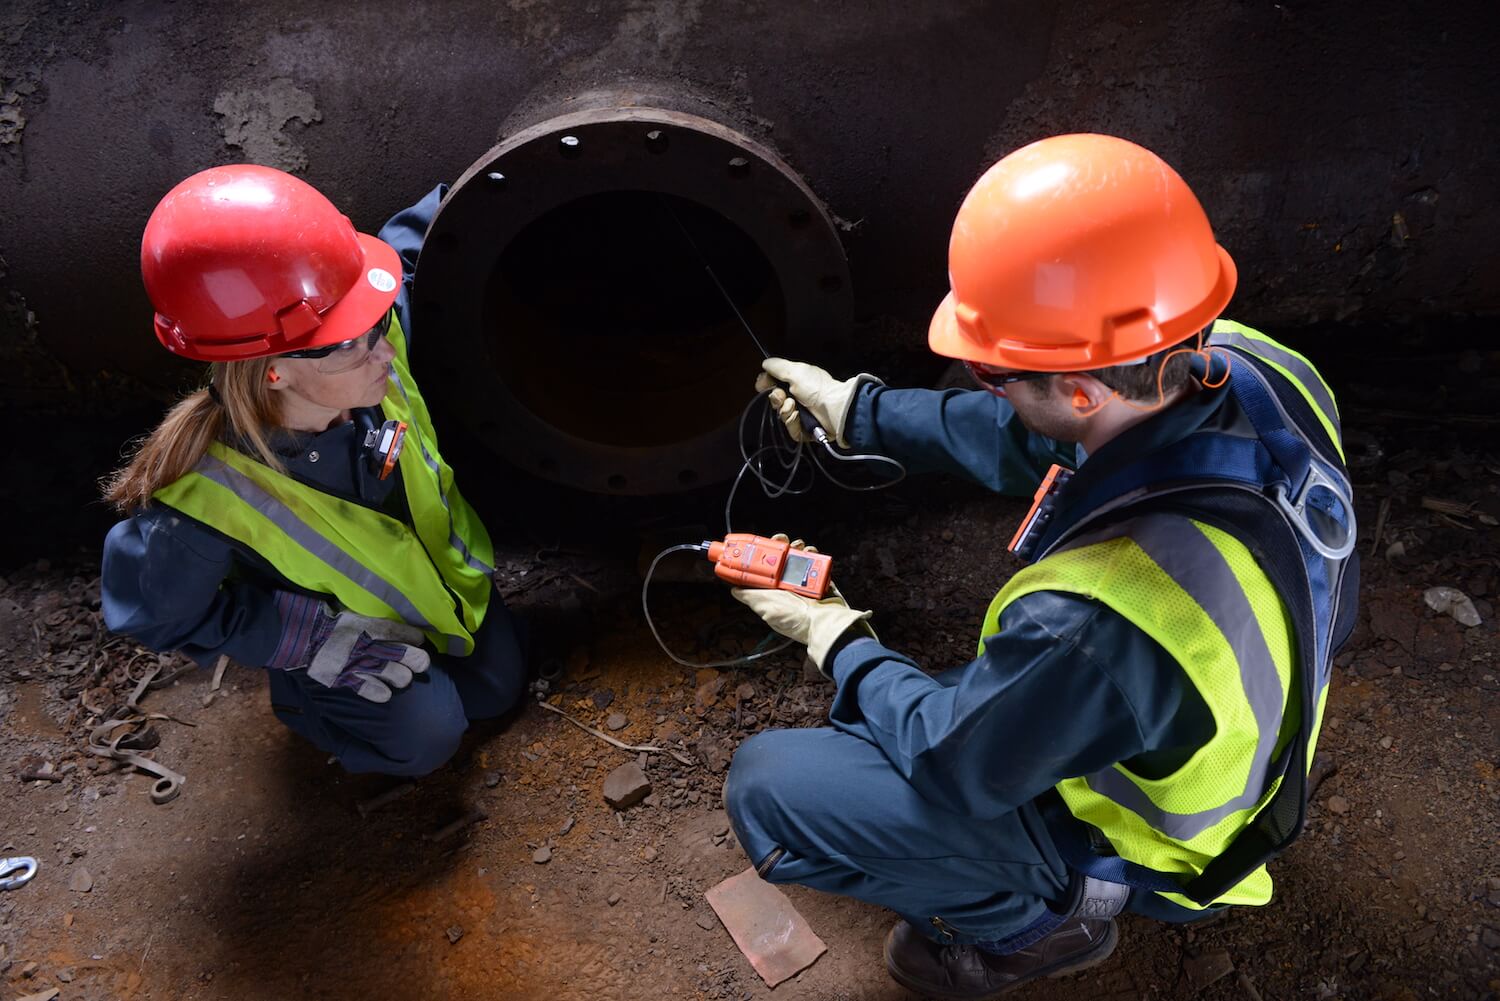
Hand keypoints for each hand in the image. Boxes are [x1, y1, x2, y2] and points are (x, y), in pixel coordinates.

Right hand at [269, 592, 430, 702]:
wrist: (302, 636)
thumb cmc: (332, 620)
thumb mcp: (355, 610)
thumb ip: (375, 617)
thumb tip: (398, 615)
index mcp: (369, 624)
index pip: (402, 632)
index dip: (415, 637)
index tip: (419, 640)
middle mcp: (368, 645)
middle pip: (406, 655)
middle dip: (419, 660)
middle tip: (420, 662)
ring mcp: (358, 664)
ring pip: (395, 675)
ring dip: (403, 678)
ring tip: (402, 678)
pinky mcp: (346, 679)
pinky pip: (371, 691)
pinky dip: (382, 693)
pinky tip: (386, 693)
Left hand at [731, 546, 874, 672]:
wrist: (823, 622)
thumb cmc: (793, 618)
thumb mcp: (764, 606)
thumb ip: (749, 596)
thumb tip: (734, 590)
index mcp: (774, 591)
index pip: (765, 569)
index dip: (763, 555)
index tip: (761, 544)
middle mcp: (789, 586)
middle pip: (783, 559)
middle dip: (782, 546)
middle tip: (782, 540)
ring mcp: (807, 582)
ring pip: (800, 557)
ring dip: (798, 548)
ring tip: (798, 546)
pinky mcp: (822, 580)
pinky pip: (817, 562)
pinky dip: (814, 554)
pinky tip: (810, 552)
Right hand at [753, 358, 879, 447]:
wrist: (834, 408)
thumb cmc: (816, 387)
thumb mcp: (795, 370)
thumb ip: (778, 366)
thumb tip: (765, 363)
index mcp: (798, 382)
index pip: (776, 384)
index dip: (767, 385)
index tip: (763, 385)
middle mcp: (800, 398)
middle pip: (777, 401)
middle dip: (776, 398)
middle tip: (782, 396)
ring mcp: (804, 415)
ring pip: (783, 416)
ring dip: (785, 411)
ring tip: (794, 407)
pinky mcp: (807, 431)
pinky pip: (792, 430)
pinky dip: (793, 423)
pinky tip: (798, 417)